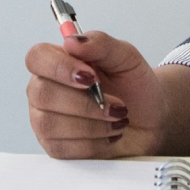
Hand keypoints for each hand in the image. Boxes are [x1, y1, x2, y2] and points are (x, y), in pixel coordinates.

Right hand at [22, 30, 158, 157]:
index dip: (59, 68)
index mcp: (58, 62)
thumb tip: (72, 41)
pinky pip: (63, 149)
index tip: (91, 77)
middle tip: (116, 105)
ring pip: (50, 124)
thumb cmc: (135, 87)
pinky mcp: (56, 147)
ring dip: (92, 125)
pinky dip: (93, 143)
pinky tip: (108, 136)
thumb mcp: (126, 58)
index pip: (37, 58)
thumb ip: (101, 44)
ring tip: (117, 120)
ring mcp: (46, 120)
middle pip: (42, 95)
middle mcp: (46, 90)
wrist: (152, 119)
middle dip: (85, 104)